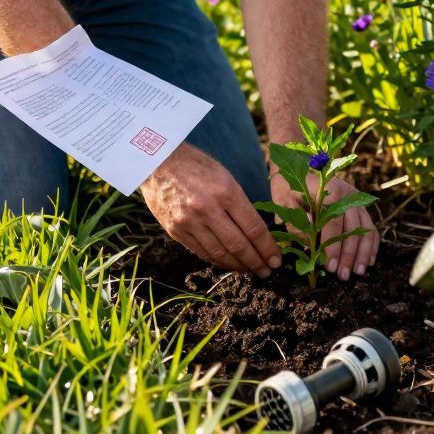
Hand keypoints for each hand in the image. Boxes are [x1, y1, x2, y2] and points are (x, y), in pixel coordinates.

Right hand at [142, 144, 282, 276]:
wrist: (156, 162)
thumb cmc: (196, 166)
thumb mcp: (224, 176)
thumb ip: (240, 204)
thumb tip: (257, 233)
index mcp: (225, 191)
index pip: (253, 228)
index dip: (267, 248)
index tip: (277, 260)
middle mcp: (207, 209)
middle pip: (239, 245)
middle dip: (256, 262)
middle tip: (267, 272)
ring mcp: (189, 222)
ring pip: (220, 254)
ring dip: (238, 266)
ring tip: (250, 271)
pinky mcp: (175, 231)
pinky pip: (201, 252)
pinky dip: (217, 261)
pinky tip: (228, 264)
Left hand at [269, 171, 378, 280]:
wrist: (299, 165)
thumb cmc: (289, 186)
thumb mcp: (285, 200)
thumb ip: (296, 220)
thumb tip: (310, 241)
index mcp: (328, 191)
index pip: (333, 223)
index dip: (332, 246)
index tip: (329, 266)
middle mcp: (347, 194)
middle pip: (352, 228)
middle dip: (348, 255)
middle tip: (342, 275)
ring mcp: (357, 200)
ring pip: (365, 229)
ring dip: (363, 253)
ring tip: (358, 272)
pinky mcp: (361, 206)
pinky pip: (371, 227)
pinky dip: (371, 245)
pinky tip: (369, 261)